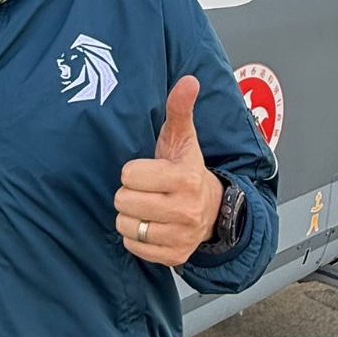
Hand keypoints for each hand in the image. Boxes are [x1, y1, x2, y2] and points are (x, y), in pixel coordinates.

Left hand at [114, 75, 223, 266]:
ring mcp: (181, 236)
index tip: (147, 171)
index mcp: (186, 178)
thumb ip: (180, 109)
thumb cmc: (188, 170)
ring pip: (126, 226)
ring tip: (146, 207)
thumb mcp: (183, 138)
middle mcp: (186, 210)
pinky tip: (150, 224)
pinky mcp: (174, 256)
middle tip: (145, 190)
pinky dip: (135, 237)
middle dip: (129, 193)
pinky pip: (134, 246)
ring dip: (130, 216)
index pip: (130, 175)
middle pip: (124, 201)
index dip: (133, 171)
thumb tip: (188, 80)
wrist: (213, 210)